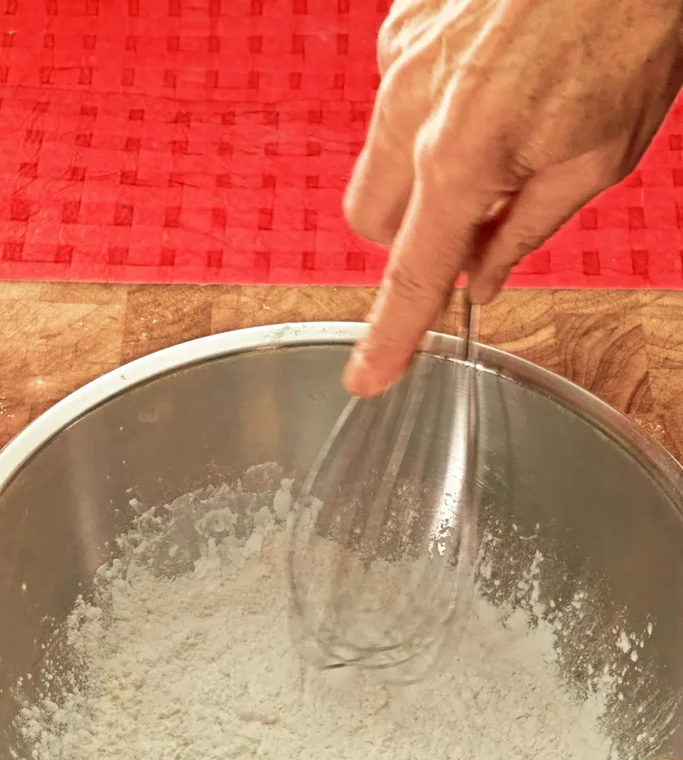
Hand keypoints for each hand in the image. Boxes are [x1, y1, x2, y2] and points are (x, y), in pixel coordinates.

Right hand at [343, 0, 682, 396]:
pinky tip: (482, 90)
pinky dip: (426, 117)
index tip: (369, 376)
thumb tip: (486, 274)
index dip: (391, 336)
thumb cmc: (626, 25)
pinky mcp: (403, 23)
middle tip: (468, 226)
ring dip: (417, 177)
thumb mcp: (597, 158)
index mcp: (463, 157)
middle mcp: (413, 108)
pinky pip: (393, 99)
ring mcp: (401, 60)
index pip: (412, 276)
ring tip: (489, 141)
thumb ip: (525, 228)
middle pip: (371, 222)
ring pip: (376, 161)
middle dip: (409, 239)